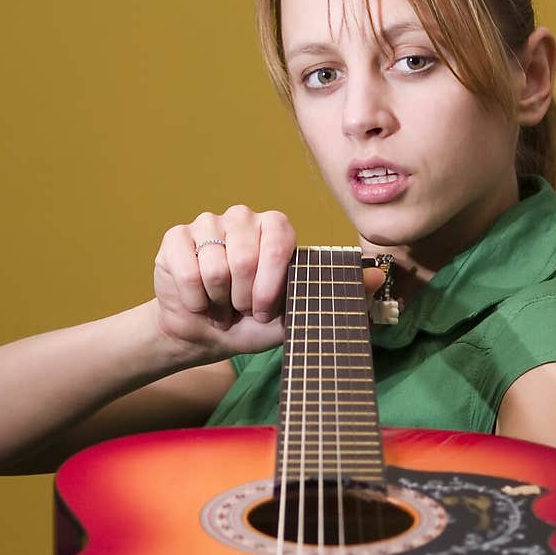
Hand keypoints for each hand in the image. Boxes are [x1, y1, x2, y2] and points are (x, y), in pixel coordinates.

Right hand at [153, 204, 387, 365]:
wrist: (205, 336)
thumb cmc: (253, 322)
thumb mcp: (299, 314)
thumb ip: (337, 293)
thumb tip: (379, 275)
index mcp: (275, 230)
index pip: (279, 242)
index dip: (271, 284)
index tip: (266, 310)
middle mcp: (243, 218)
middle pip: (245, 257)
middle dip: (243, 298)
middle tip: (242, 309)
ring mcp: (207, 224)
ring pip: (214, 265)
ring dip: (218, 300)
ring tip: (221, 305)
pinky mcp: (176, 238)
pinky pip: (187, 268)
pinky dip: (194, 298)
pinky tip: (198, 302)